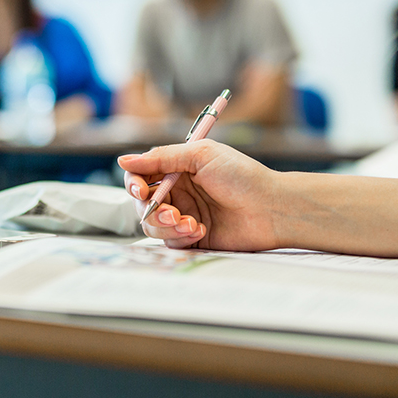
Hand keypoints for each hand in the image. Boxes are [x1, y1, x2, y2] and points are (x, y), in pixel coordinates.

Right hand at [118, 140, 282, 249]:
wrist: (272, 209)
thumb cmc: (243, 176)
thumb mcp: (200, 156)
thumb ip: (161, 158)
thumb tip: (124, 160)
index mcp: (177, 168)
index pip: (142, 174)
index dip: (135, 183)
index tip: (141, 190)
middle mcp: (178, 191)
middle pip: (142, 202)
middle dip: (152, 209)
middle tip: (171, 212)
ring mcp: (184, 214)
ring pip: (153, 225)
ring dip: (166, 225)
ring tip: (189, 223)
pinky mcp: (192, 237)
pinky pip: (170, 241)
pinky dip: (180, 237)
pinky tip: (200, 230)